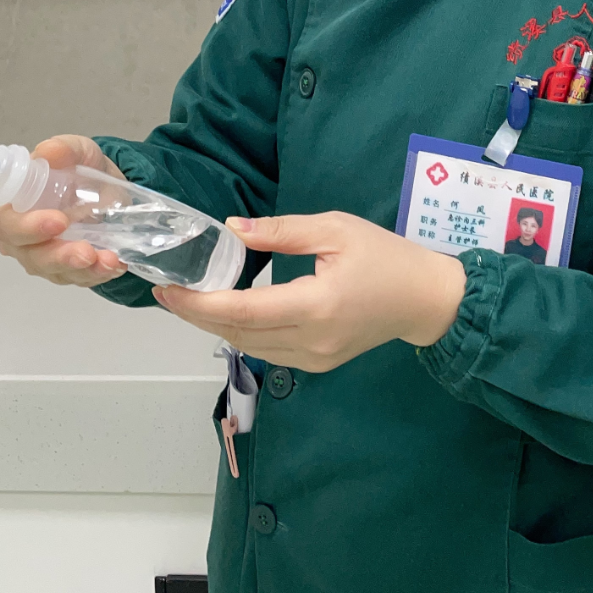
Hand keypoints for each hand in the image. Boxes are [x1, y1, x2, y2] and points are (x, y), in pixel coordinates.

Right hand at [0, 133, 128, 287]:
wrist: (107, 188)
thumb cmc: (78, 169)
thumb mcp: (77, 151)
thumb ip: (63, 149)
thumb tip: (50, 151)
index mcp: (8, 205)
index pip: (4, 222)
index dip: (25, 226)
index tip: (58, 221)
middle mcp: (18, 237)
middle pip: (28, 254)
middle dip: (57, 255)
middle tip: (85, 251)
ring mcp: (40, 257)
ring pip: (54, 271)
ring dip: (82, 269)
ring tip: (109, 260)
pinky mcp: (64, 271)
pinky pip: (77, 278)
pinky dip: (99, 273)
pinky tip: (116, 264)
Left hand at [152, 212, 466, 371]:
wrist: (425, 299)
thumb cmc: (385, 256)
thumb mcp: (336, 228)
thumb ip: (282, 231)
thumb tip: (233, 230)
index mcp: (316, 305)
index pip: (242, 311)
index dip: (198, 303)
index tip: (167, 288)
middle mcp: (310, 342)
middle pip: (237, 334)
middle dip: (196, 315)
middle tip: (166, 292)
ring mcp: (313, 360)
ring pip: (248, 348)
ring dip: (215, 326)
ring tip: (188, 301)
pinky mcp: (317, 364)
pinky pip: (267, 352)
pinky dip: (241, 333)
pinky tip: (226, 313)